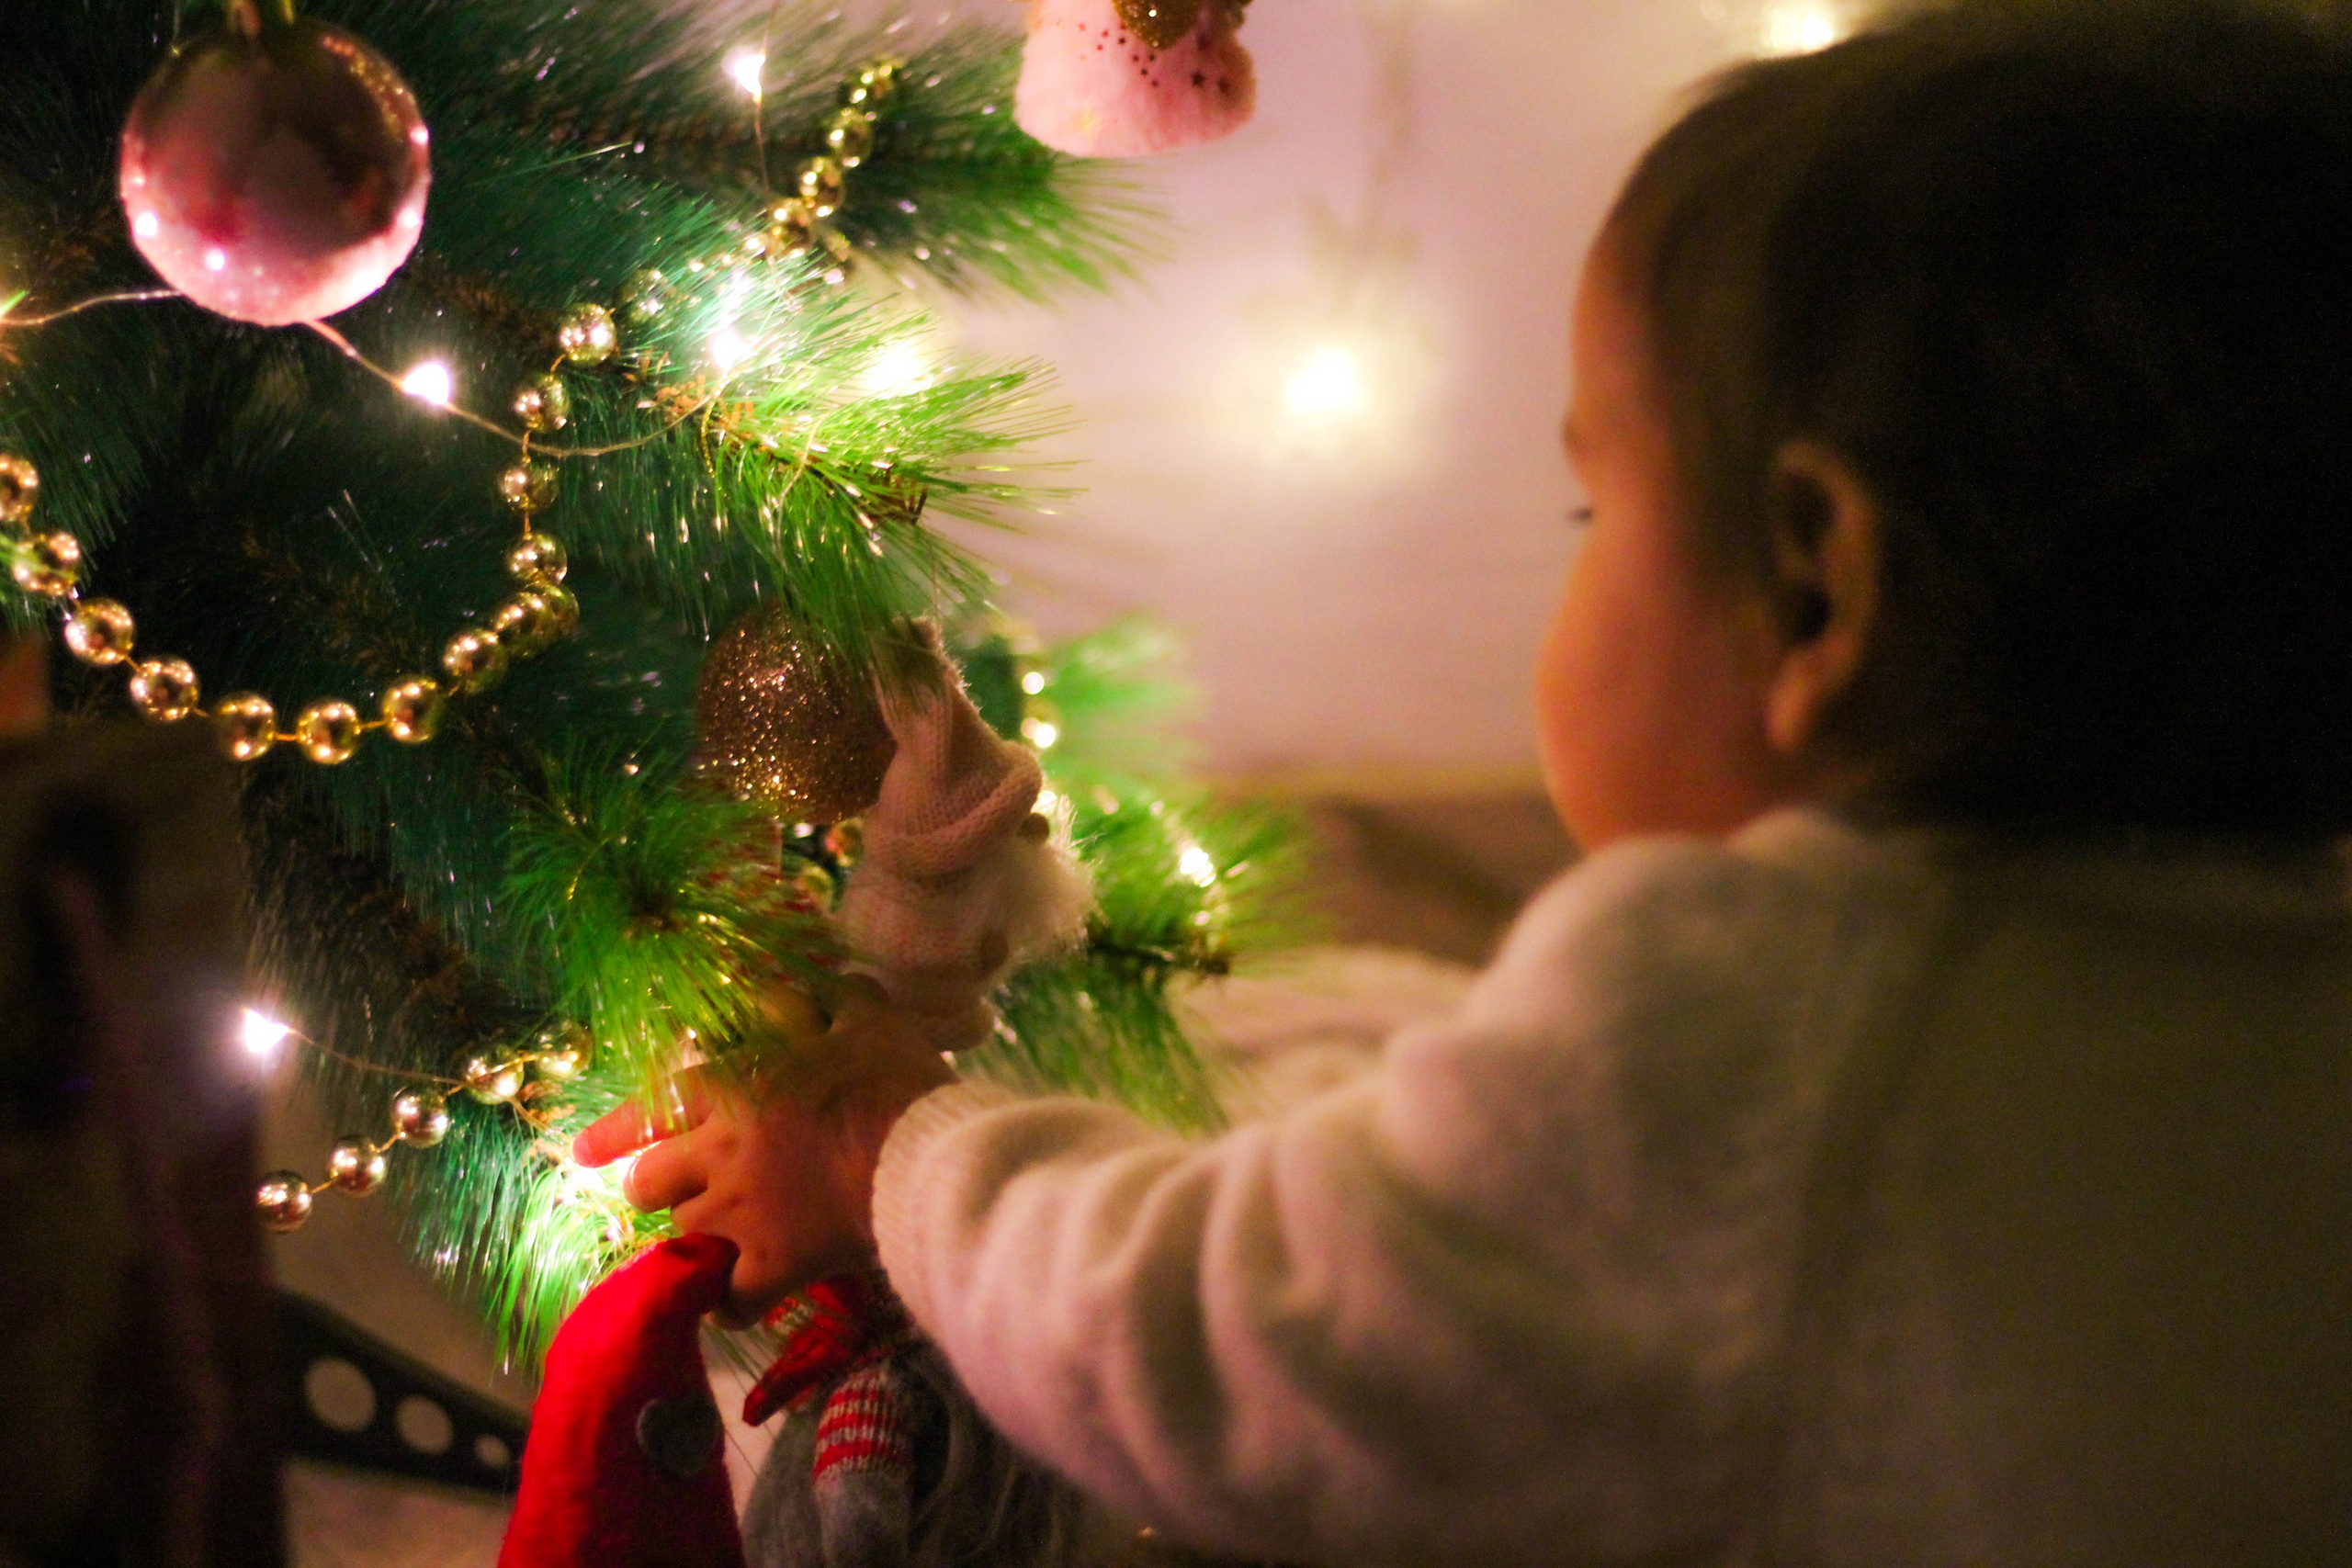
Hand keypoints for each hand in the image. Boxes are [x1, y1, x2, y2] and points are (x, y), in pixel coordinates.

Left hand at [573, 981, 956, 1326]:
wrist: (923, 1158)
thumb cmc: (893, 1080)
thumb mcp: (861, 1017)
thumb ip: (822, 999)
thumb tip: (797, 979)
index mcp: (735, 1090)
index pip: (653, 1107)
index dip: (614, 1132)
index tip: (583, 1152)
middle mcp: (721, 1155)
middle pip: (648, 1185)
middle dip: (651, 1189)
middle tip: (667, 1192)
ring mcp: (743, 1217)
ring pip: (685, 1238)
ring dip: (696, 1238)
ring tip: (715, 1241)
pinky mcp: (775, 1266)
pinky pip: (731, 1300)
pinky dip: (728, 1304)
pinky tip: (734, 1305)